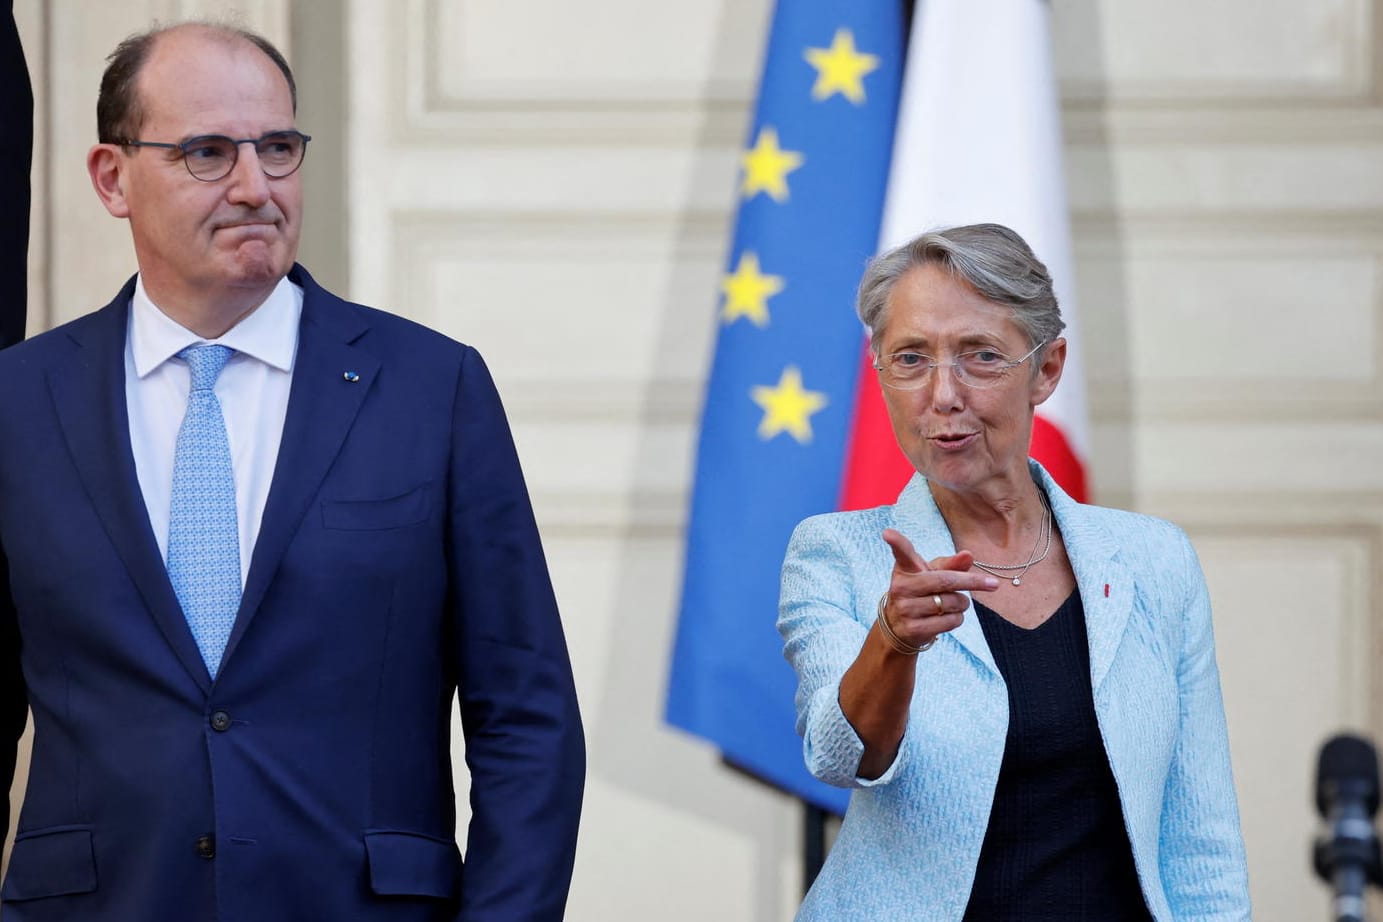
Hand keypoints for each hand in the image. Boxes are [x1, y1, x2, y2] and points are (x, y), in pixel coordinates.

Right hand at [878, 528, 998, 649]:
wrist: (899, 627)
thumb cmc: (921, 593)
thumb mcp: (931, 575)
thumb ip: (950, 565)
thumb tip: (968, 555)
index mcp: (905, 569)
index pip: (902, 553)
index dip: (896, 542)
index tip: (888, 533)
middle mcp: (901, 587)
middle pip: (945, 580)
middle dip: (972, 582)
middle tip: (993, 584)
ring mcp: (905, 609)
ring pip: (952, 603)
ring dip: (962, 603)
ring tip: (953, 603)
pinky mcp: (913, 629)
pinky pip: (951, 621)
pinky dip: (958, 618)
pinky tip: (947, 617)